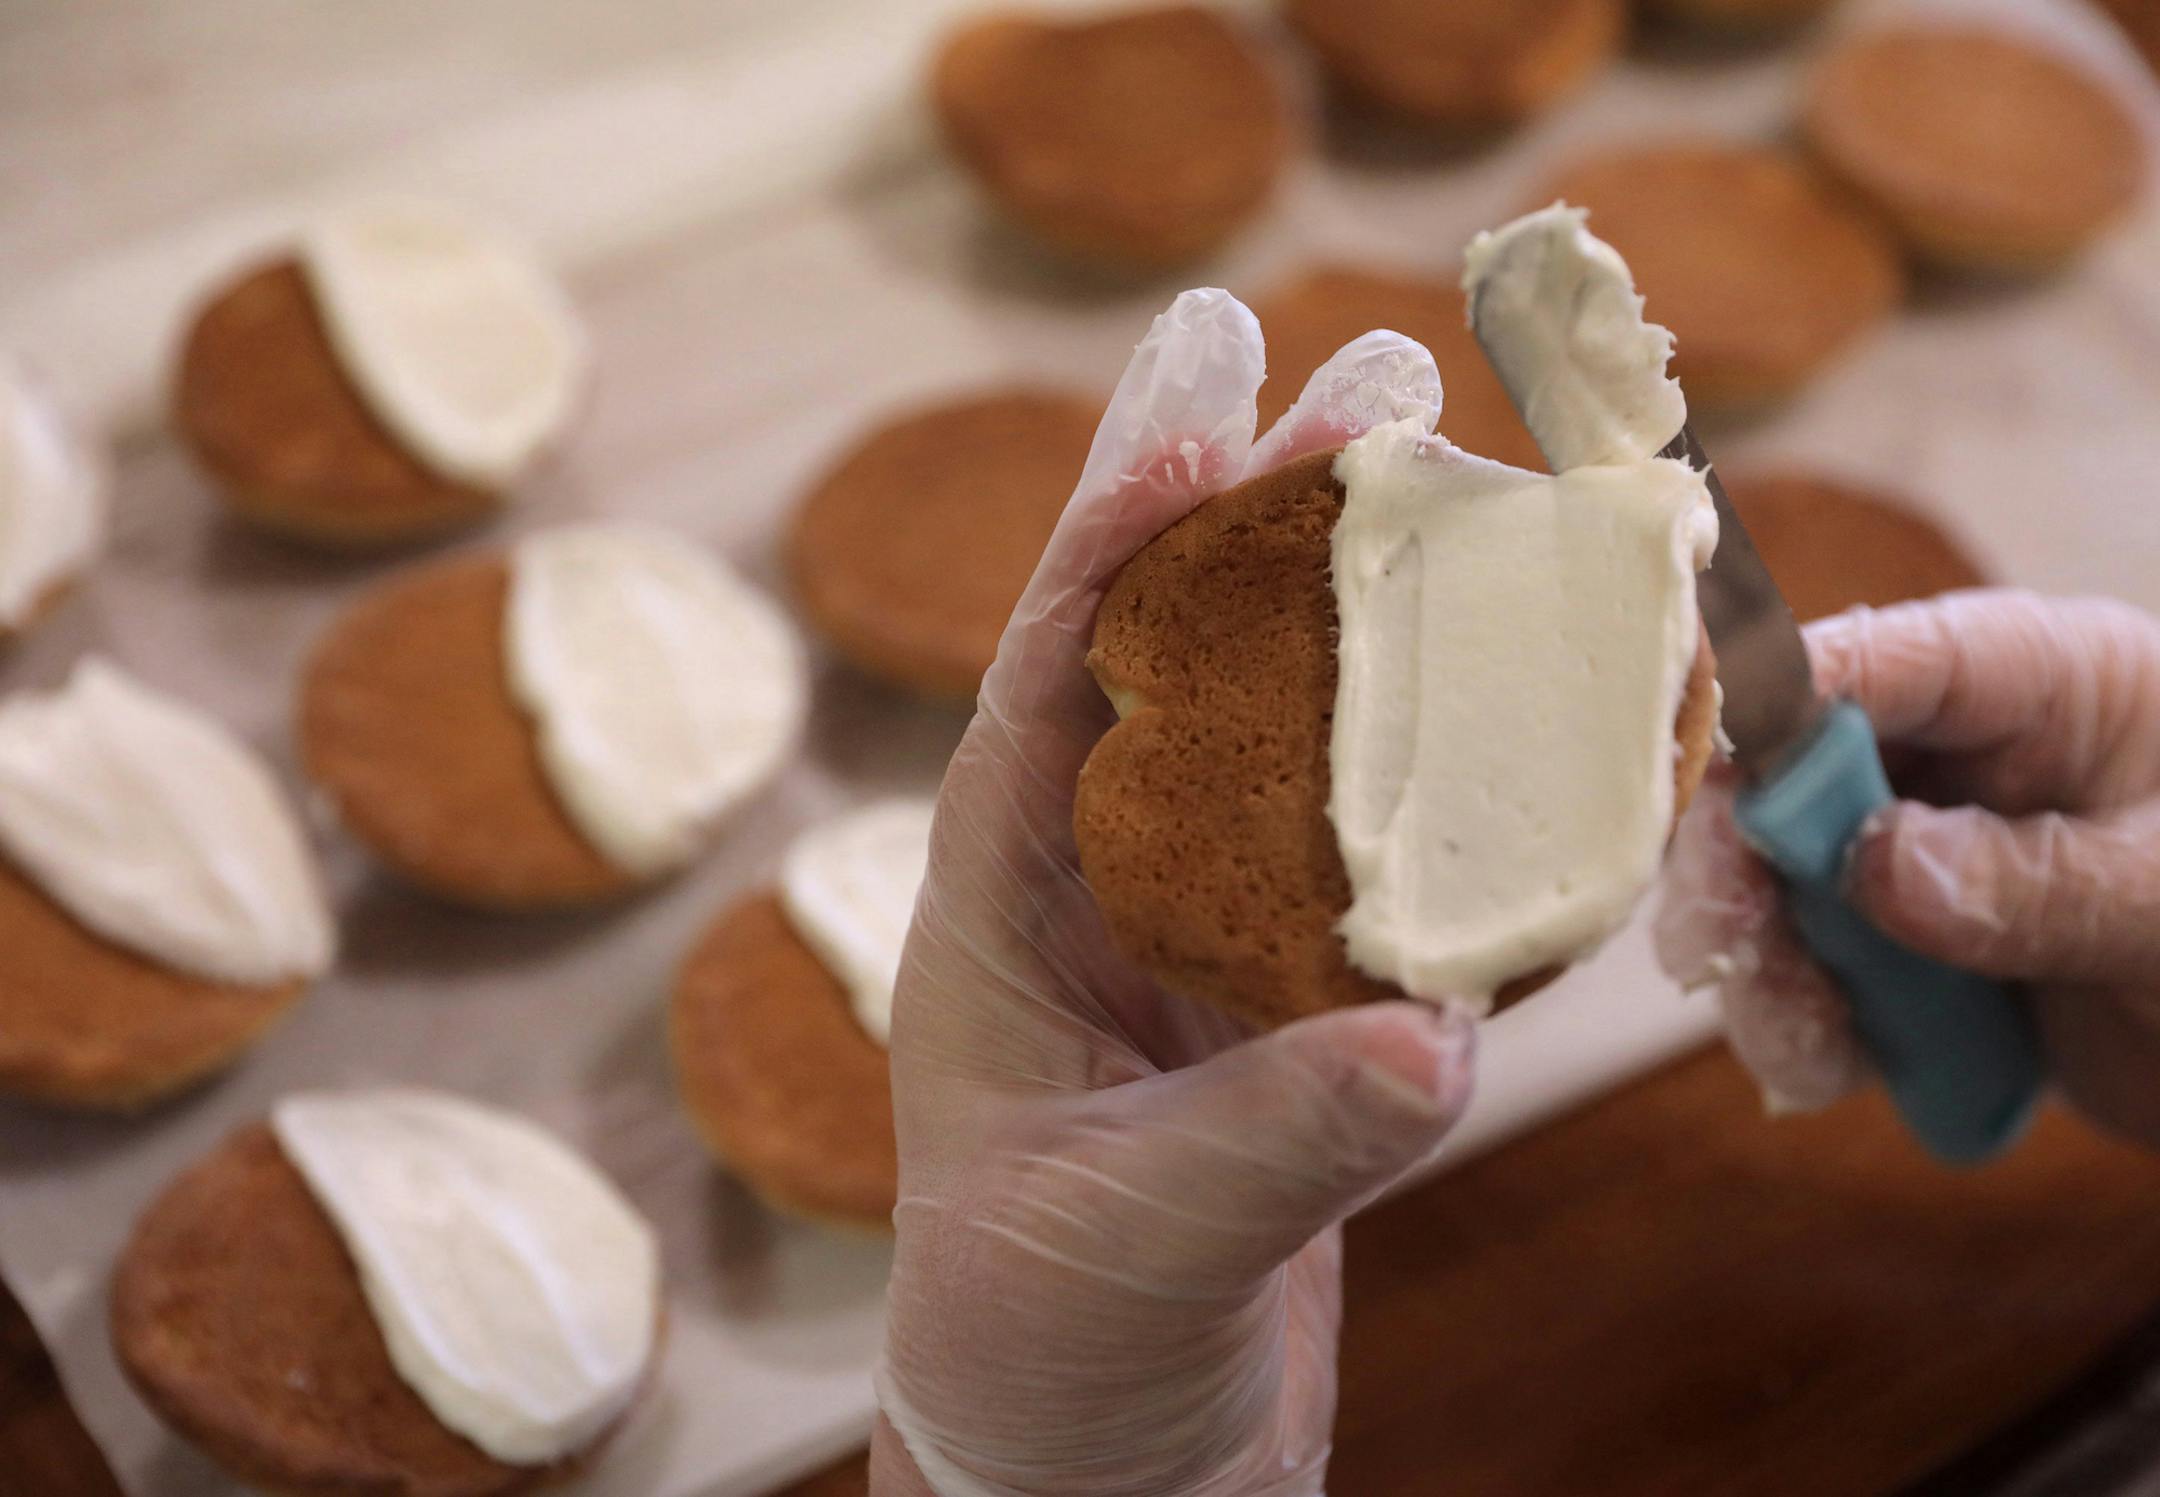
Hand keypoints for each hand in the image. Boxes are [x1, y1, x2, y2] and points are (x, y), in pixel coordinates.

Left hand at [871, 291, 1476, 1495]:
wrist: (1101, 1481)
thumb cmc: (1043, 1367)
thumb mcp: (1128, 1245)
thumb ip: (1264, 1141)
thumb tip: (1423, 1042)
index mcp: (1002, 917)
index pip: (1045, 687)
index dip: (1119, 543)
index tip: (1203, 416)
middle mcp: (1104, 903)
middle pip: (1190, 666)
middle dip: (1271, 515)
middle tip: (1371, 368)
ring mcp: (1210, 951)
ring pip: (1307, 746)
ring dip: (1390, 615)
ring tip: (1468, 471)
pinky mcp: (1302, 1015)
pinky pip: (1396, 875)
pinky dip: (1476, 792)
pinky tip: (1547, 699)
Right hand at [1656, 590, 2159, 1147]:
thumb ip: (2046, 884)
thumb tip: (1877, 866)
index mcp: (2045, 683)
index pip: (1885, 658)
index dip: (1779, 699)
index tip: (1713, 772)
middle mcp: (1965, 758)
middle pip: (1794, 771)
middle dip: (1743, 857)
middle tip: (1723, 941)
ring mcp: (1931, 859)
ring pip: (1782, 883)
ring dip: (1763, 961)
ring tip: (1802, 1041)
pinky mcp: (1916, 957)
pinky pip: (1817, 974)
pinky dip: (1799, 1024)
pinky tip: (1826, 1068)